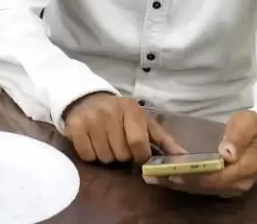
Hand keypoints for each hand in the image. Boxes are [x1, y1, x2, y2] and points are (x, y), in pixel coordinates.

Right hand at [62, 93, 185, 164]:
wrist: (87, 99)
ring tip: (106, 143)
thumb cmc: (120, 114)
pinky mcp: (74, 128)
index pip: (138, 144)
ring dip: (107, 156)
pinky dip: (91, 154)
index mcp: (130, 110)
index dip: (140, 156)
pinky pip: (87, 156)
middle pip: (121, 154)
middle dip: (123, 155)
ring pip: (105, 157)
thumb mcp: (143, 121)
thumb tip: (182, 156)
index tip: (138, 155)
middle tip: (119, 144)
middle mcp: (109, 113)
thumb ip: (163, 140)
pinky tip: (93, 143)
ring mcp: (90, 120)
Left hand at [145, 110, 256, 197]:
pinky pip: (204, 186)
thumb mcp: (249, 124)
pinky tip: (169, 178)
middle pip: (205, 186)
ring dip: (179, 184)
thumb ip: (238, 136)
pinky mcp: (226, 183)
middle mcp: (238, 183)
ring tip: (154, 178)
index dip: (193, 175)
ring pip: (202, 188)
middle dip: (179, 182)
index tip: (172, 171)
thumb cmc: (255, 126)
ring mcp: (232, 186)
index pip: (215, 177)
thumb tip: (227, 153)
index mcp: (244, 170)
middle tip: (153, 176)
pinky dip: (186, 182)